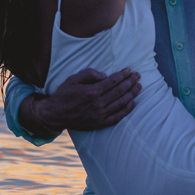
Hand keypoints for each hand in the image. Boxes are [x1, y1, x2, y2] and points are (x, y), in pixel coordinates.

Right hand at [20, 68, 140, 135]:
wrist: (56, 114)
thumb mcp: (73, 79)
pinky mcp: (99, 123)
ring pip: (120, 103)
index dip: (123, 75)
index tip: (130, 71)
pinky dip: (126, 110)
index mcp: (92, 91)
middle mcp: (97, 103)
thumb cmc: (64, 94)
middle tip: (138, 76)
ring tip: (138, 87)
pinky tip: (132, 102)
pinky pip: (117, 117)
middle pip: (119, 91)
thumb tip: (105, 75)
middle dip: (130, 82)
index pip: (113, 82)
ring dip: (131, 94)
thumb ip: (89, 74)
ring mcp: (99, 115)